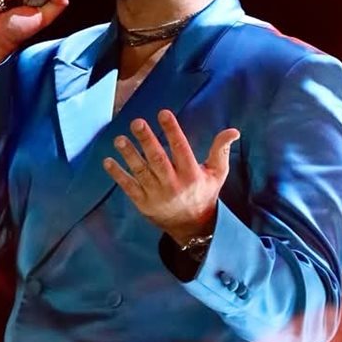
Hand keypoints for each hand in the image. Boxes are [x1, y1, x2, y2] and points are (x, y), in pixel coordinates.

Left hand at [103, 110, 239, 244]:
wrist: (192, 227)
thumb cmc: (204, 193)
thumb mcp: (217, 174)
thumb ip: (221, 150)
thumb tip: (233, 131)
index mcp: (192, 175)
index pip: (181, 149)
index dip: (172, 130)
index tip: (163, 113)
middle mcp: (174, 185)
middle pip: (158, 160)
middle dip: (147, 141)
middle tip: (137, 122)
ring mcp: (157, 195)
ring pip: (141, 172)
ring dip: (129, 155)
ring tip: (119, 139)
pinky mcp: (143, 203)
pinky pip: (129, 187)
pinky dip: (118, 175)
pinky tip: (108, 161)